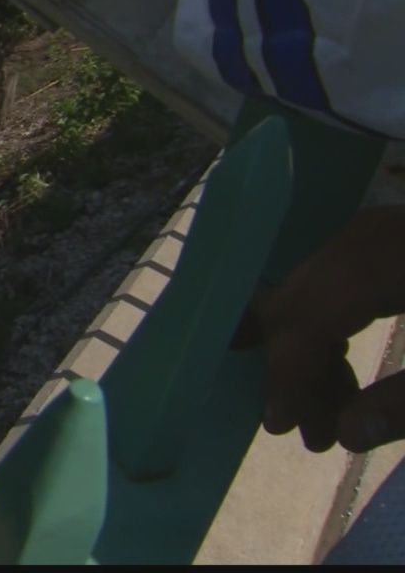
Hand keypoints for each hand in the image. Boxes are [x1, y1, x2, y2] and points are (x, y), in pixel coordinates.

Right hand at [237, 206, 404, 452]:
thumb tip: (346, 434)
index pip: (310, 315)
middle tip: (292, 427)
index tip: (279, 426)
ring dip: (311, 348)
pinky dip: (333, 321)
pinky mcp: (387, 239)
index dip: (289, 373)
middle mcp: (371, 236)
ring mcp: (378, 232)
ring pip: (318, 288)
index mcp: (386, 259)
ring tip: (323, 413)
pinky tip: (335, 361)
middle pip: (302, 297)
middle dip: (291, 365)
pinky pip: (341, 278)